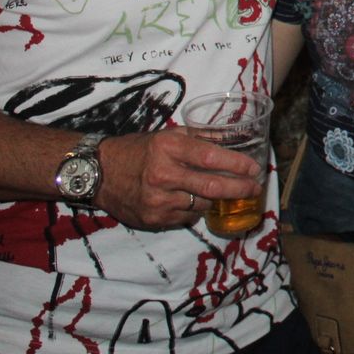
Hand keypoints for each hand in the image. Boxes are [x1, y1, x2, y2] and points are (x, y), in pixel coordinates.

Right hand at [94, 130, 262, 230]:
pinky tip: (193, 200)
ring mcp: (157, 200)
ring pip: (202, 203)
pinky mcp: (153, 218)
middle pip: (212, 186)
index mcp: (168, 147)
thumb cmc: (137, 150)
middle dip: (240, 189)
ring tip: (223, 192)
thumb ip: (200, 137)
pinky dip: (195, 209)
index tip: (254, 168)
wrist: (98, 173)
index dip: (237, 164)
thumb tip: (232, 138)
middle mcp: (163, 174)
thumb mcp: (167, 135)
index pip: (211, 157)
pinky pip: (186, 216)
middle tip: (255, 189)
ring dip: (216, 199)